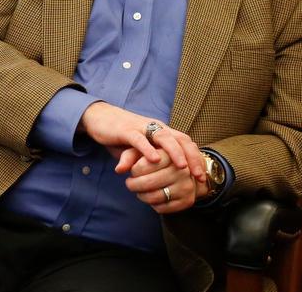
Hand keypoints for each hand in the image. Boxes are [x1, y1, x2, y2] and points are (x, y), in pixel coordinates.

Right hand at [79, 102, 205, 181]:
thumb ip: (151, 163)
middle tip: (198, 175)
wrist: (99, 118)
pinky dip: (148, 149)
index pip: (185, 142)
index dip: (196, 158)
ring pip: (164, 137)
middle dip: (192, 157)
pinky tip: (154, 160)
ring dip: (175, 152)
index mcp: (162, 132)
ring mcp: (141, 127)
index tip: (203, 177)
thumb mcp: (139, 152)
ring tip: (182, 167)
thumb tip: (164, 183)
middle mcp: (156, 127)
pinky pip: (139, 139)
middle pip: (180, 139)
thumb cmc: (122, 136)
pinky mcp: (126, 130)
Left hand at [124, 152, 209, 213]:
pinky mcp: (187, 201)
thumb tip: (118, 169)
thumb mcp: (145, 151)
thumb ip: (129, 156)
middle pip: (148, 182)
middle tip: (130, 183)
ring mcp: (186, 186)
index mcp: (170, 154)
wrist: (188, 171)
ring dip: (142, 195)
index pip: (145, 165)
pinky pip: (162, 208)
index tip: (133, 171)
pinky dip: (152, 204)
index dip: (134, 170)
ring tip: (139, 190)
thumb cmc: (159, 159)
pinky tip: (152, 196)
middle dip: (134, 184)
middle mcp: (181, 170)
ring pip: (154, 197)